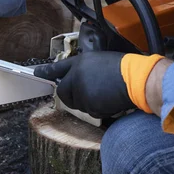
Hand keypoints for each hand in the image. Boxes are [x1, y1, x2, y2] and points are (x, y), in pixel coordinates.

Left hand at [34, 51, 164, 117]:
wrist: (137, 79)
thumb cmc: (125, 69)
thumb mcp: (102, 62)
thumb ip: (86, 70)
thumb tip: (79, 79)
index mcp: (81, 62)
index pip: (59, 67)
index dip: (46, 71)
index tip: (37, 73)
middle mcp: (77, 75)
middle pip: (63, 91)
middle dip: (72, 96)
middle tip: (87, 94)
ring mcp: (81, 89)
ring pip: (77, 103)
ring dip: (88, 102)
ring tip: (105, 93)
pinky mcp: (88, 103)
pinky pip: (89, 111)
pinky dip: (98, 109)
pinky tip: (109, 100)